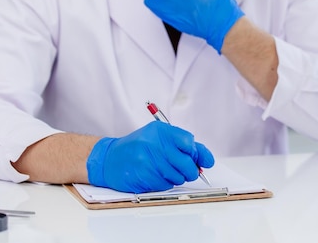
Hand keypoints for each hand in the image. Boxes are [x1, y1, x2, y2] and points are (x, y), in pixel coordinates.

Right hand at [86, 121, 213, 192]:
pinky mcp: (143, 176)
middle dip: (191, 171)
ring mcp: (148, 161)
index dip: (196, 153)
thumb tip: (207, 159)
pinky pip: (165, 185)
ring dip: (176, 178)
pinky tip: (155, 176)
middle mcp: (155, 144)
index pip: (189, 142)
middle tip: (187, 171)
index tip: (198, 159)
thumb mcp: (158, 137)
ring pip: (178, 176)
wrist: (110, 159)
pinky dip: (164, 184)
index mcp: (161, 131)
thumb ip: (183, 145)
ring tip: (165, 171)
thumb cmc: (138, 147)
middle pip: (187, 163)